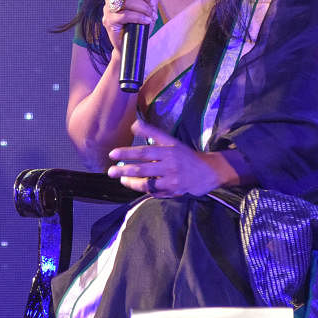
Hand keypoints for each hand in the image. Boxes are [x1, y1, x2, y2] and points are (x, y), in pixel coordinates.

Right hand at [102, 0, 165, 50]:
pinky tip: (146, 20)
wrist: (132, 44)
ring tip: (150, 14)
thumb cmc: (139, 21)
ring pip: (127, 1)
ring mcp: (108, 9)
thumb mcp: (150, 1)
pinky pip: (125, 15)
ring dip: (143, 7)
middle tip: (152, 3)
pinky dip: (139, 17)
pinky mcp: (109, 21)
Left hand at [106, 119, 225, 196]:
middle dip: (124, 170)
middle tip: (110, 171)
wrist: (207, 172)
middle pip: (143, 169)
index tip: (113, 154)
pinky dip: (143, 190)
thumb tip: (134, 124)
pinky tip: (134, 186)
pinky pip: (154, 193)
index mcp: (169, 151)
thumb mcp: (171, 141)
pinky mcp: (173, 192)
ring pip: (147, 184)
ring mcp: (172, 180)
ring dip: (131, 183)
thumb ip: (152, 132)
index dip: (127, 153)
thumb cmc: (185, 155)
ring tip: (121, 180)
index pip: (144, 152)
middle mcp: (170, 166)